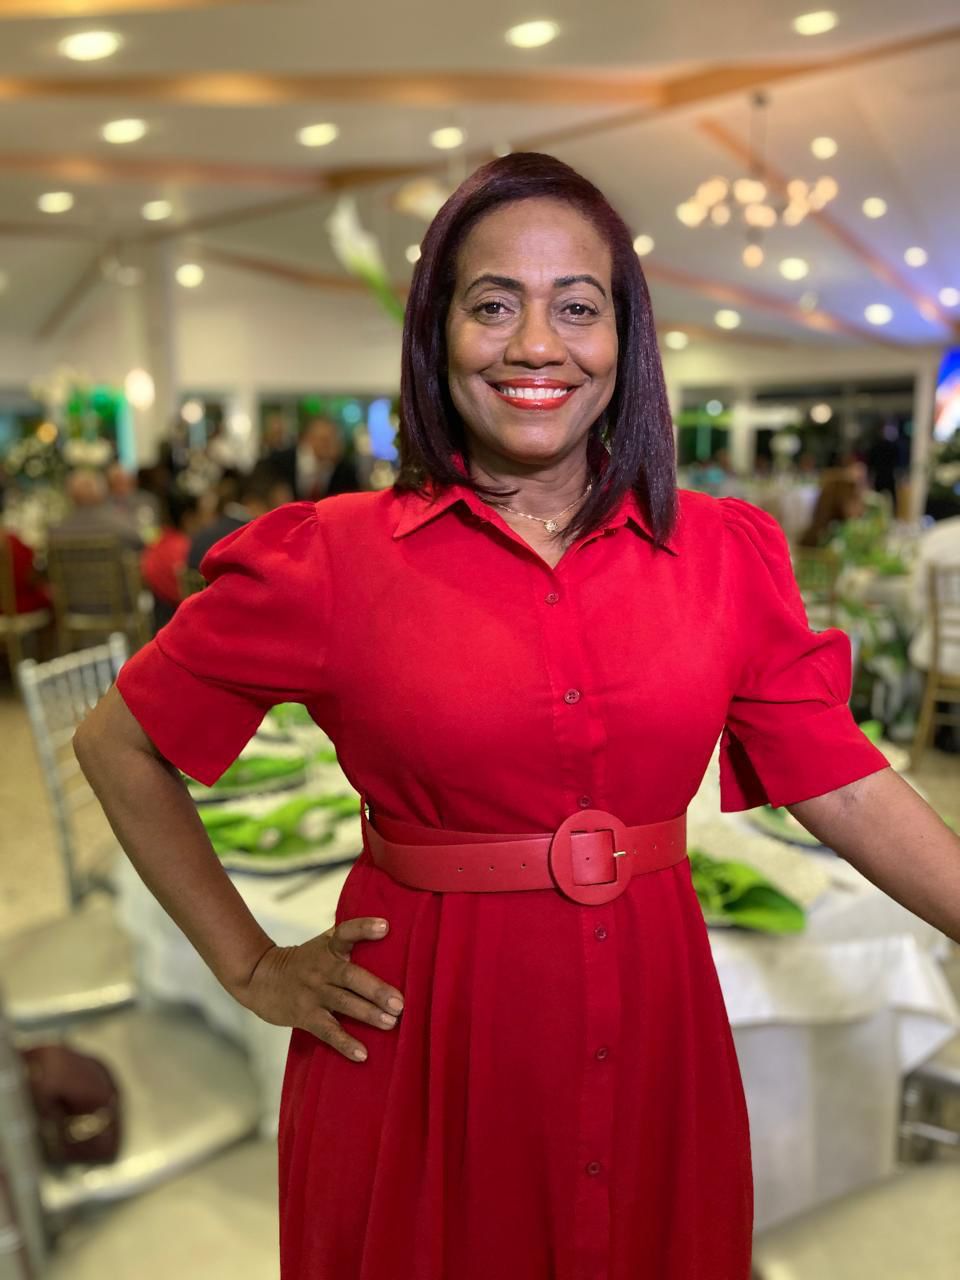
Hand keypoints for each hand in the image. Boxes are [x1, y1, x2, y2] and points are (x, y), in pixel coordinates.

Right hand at [236, 918, 403, 1061]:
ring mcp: (313, 992)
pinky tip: (362, 1054)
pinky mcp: (305, 1015)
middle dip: (376, 989)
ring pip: (343, 1003)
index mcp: (329, 947)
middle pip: (351, 976)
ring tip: (391, 1023)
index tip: (385, 927)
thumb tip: (390, 936)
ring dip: (368, 1014)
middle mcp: (322, 968)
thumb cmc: (304, 962)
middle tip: (399, 1003)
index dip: (364, 928)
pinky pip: (327, 1030)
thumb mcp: (322, 945)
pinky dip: (345, 1043)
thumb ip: (348, 942)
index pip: (347, 932)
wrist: (260, 978)